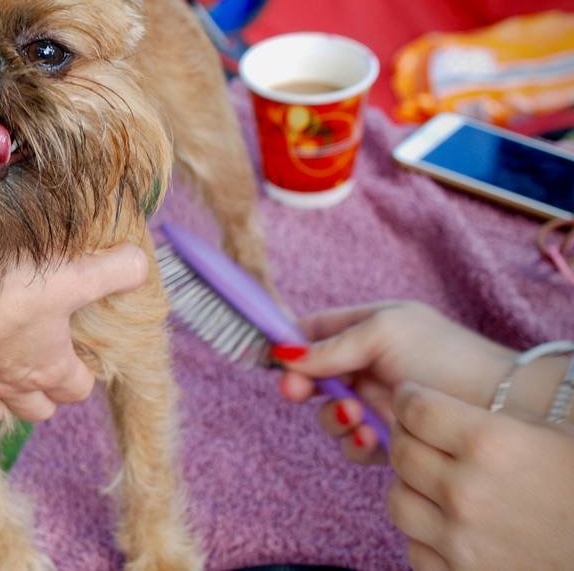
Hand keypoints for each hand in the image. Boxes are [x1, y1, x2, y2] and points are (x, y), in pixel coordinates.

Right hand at [0, 245, 148, 424]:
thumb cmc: (8, 289)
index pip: (77, 389)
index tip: (78, 357)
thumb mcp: (73, 273)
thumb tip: (142, 264)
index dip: (81, 375)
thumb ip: (114, 271)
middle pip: (37, 410)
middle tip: (39, 367)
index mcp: (48, 367)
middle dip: (41, 394)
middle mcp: (11, 386)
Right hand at [274, 301, 514, 462]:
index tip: (268, 357)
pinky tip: (370, 437)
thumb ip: (332, 345)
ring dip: (331, 417)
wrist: (500, 405)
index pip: (313, 331)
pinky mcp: (389, 438)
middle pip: (312, 376)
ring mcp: (378, 402)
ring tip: (352, 418)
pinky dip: (354, 441)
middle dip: (301, 385)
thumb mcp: (384, 334)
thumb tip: (282, 354)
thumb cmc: (445, 357)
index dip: (288, 344)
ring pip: (328, 414)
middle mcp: (369, 364)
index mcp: (368, 327)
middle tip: (295, 393)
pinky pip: (353, 443)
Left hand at [387, 382, 573, 570]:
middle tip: (422, 436)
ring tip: (434, 482)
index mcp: (492, 443)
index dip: (409, 397)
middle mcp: (467, 491)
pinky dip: (425, 535)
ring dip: (411, 486)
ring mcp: (462, 541)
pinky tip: (451, 525)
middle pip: (402, 451)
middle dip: (407, 437)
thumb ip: (494, 417)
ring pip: (398, 499)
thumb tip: (443, 400)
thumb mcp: (554, 435)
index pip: (416, 408)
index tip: (412, 397)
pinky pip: (415, 549)